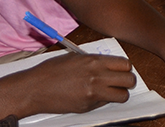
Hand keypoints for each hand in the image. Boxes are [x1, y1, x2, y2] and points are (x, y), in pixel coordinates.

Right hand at [16, 53, 135, 115]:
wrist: (34, 88)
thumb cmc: (51, 71)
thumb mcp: (75, 58)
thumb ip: (94, 61)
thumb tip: (109, 66)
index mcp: (94, 61)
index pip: (125, 64)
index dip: (125, 68)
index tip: (121, 71)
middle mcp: (97, 76)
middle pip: (129, 80)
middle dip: (127, 82)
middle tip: (120, 83)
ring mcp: (93, 93)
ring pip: (123, 96)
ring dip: (119, 94)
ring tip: (110, 92)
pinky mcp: (87, 106)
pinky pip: (105, 104)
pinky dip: (103, 101)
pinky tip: (92, 96)